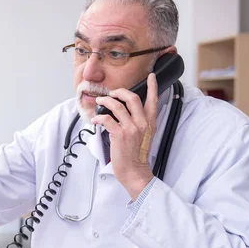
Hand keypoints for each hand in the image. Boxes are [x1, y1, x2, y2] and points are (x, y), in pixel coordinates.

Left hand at [91, 73, 157, 199]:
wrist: (134, 171)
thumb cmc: (136, 154)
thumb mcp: (144, 135)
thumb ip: (140, 122)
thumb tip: (127, 111)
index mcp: (150, 122)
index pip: (154, 100)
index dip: (152, 86)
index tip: (151, 76)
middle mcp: (142, 123)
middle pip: (132, 98)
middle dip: (119, 92)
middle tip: (111, 93)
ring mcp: (131, 128)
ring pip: (117, 106)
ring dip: (105, 102)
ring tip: (100, 102)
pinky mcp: (119, 135)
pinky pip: (106, 119)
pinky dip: (98, 118)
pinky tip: (95, 120)